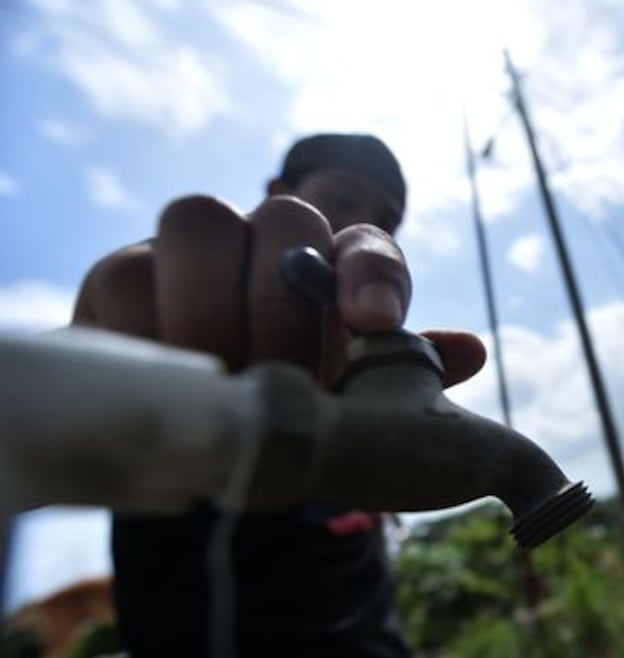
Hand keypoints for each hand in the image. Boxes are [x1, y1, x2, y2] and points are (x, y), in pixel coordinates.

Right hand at [72, 195, 484, 387]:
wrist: (205, 441)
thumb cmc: (292, 417)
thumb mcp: (350, 412)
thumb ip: (401, 377)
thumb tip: (469, 350)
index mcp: (338, 272)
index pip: (368, 247)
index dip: (373, 274)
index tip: (374, 322)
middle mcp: (268, 244)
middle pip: (284, 216)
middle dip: (284, 302)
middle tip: (282, 380)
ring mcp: (192, 252)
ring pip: (198, 223)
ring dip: (212, 310)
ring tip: (224, 387)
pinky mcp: (119, 279)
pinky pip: (124, 275)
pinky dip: (147, 331)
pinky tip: (172, 384)